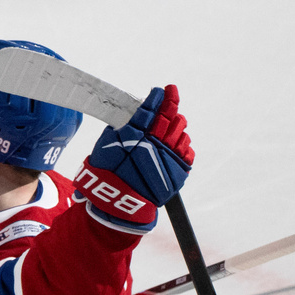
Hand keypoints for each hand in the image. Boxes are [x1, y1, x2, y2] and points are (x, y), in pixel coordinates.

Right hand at [74, 85, 193, 232]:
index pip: (151, 108)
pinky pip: (187, 150)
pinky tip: (173, 145)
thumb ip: (123, 125)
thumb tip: (136, 110)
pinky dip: (181, 144)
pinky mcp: (179, 171)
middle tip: (170, 98)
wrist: (119, 203)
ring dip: (176, 125)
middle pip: (170, 116)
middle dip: (170, 106)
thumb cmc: (107, 172)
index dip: (159, 97)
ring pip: (181, 131)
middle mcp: (155, 142)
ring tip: (170, 125)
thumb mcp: (107, 143)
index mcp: (136, 133)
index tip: (162, 91)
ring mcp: (169, 156)